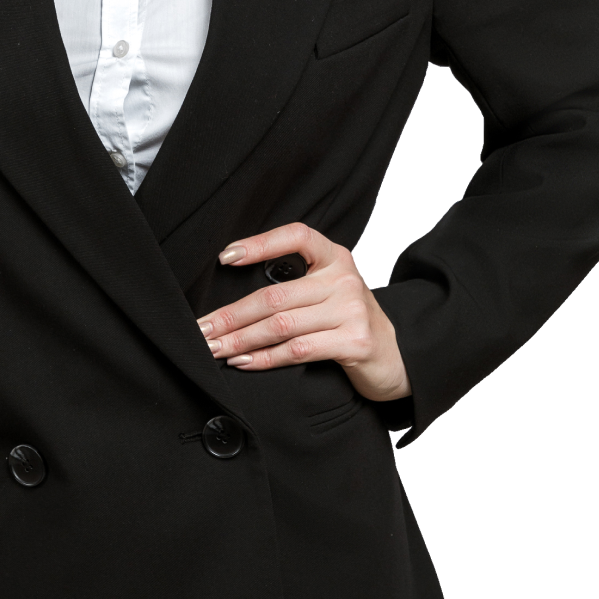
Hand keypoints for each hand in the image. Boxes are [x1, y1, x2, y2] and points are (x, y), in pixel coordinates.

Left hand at [197, 223, 411, 403]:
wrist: (396, 355)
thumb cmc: (351, 322)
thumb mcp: (330, 291)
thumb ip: (296, 285)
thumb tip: (235, 300)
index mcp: (335, 258)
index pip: (296, 236)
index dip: (260, 244)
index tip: (225, 258)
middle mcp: (343, 279)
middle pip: (274, 295)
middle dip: (230, 315)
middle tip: (201, 329)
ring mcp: (350, 310)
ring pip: (281, 325)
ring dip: (240, 340)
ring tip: (215, 349)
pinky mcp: (354, 341)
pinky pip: (298, 350)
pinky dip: (265, 358)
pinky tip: (243, 362)